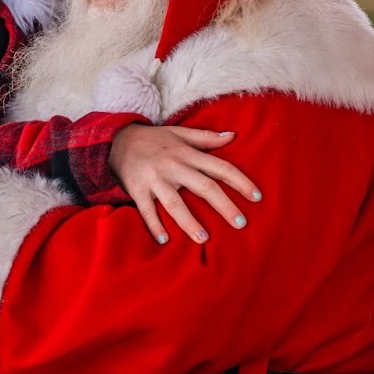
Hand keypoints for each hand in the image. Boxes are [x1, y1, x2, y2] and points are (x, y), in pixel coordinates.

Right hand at [107, 124, 262, 245]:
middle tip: (241, 223)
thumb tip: (233, 136)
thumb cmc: (154, 139)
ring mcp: (154, 179)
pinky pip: (146, 210)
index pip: (219, 167)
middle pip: (203, 187)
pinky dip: (154, 225)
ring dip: (189, 221)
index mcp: (186, 153)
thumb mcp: (180, 133)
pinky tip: (164, 241)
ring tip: (204, 239)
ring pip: (174, 202)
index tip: (257, 196)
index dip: (240, 181)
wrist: (117, 140)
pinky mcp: (137, 189)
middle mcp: (173, 166)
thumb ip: (206, 137)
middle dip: (224, 205)